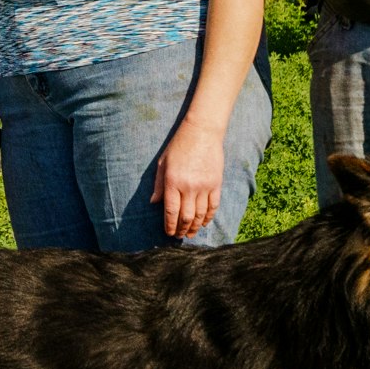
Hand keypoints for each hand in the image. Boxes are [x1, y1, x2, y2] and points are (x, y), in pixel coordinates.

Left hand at [152, 118, 227, 239]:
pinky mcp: (216, 184)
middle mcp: (188, 187)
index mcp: (172, 182)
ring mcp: (204, 186)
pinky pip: (213, 206)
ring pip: (200, 215)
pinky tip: (205, 223)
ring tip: (191, 233)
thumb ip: (159, 185)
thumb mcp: (163, 163)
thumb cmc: (179, 146)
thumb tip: (153, 203)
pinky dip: (209, 217)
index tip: (168, 233)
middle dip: (182, 229)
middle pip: (186, 216)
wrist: (202, 132)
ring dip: (195, 227)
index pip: (170, 211)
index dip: (169, 225)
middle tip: (179, 236)